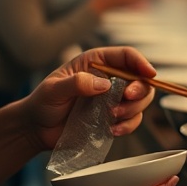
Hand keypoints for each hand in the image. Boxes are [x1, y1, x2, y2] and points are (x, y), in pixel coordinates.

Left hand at [21, 46, 155, 151]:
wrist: (36, 129)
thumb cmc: (42, 103)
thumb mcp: (53, 89)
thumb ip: (76, 83)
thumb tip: (104, 84)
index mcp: (95, 62)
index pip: (126, 56)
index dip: (141, 62)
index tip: (149, 73)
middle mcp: (108, 78)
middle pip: (140, 78)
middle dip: (139, 89)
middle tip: (126, 98)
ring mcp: (112, 99)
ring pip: (140, 100)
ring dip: (132, 109)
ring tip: (111, 116)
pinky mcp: (112, 118)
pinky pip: (132, 120)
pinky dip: (128, 125)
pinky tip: (113, 129)